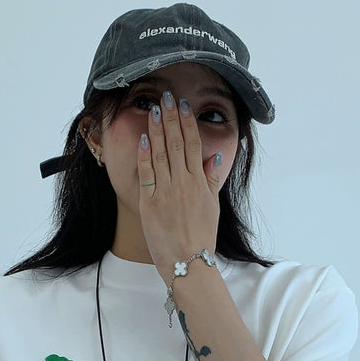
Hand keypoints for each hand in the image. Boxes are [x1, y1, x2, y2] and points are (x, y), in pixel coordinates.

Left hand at [137, 91, 228, 280]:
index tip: (182, 106)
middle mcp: (184, 184)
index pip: (193, 145)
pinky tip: (143, 139)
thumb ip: (212, 179)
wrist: (190, 263)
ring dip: (157, 130)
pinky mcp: (151, 204)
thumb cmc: (201, 238)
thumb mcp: (212, 206)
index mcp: (200, 183)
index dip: (187, 123)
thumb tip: (216, 156)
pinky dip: (145, 156)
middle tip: (166, 98)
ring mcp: (167, 193)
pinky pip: (147, 174)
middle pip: (177, 144)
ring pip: (161, 154)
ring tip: (154, 110)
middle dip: (171, 119)